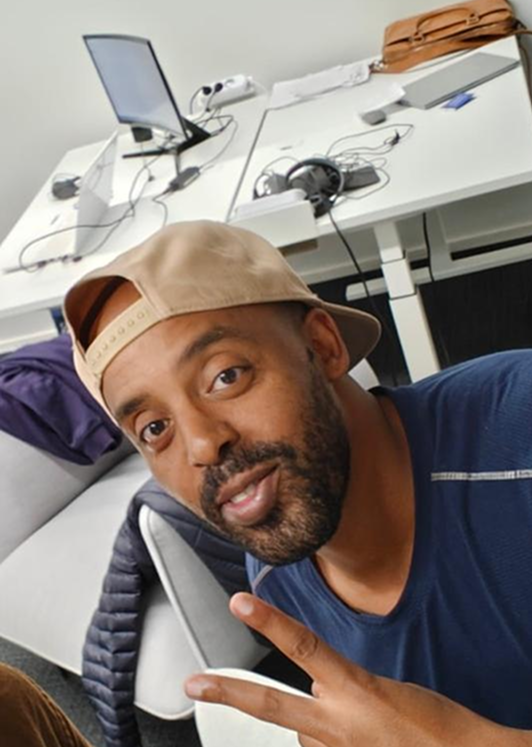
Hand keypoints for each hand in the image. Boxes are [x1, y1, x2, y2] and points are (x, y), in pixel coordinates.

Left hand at [185, 593, 527, 746]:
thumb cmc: (436, 725)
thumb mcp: (385, 691)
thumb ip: (344, 689)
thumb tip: (314, 692)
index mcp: (356, 690)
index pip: (303, 646)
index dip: (269, 621)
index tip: (240, 602)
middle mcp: (337, 723)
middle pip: (271, 703)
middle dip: (228, 691)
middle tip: (194, 683)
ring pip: (301, 731)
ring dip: (314, 725)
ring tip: (358, 729)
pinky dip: (324, 742)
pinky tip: (355, 741)